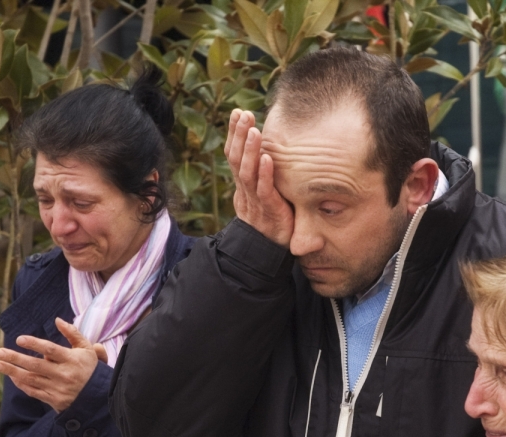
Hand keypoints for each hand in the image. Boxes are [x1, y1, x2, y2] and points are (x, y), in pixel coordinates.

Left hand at [0, 318, 105, 411]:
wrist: (99, 397)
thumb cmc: (91, 368)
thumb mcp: (87, 349)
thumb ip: (73, 334)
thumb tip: (57, 320)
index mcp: (73, 360)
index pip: (51, 350)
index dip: (34, 344)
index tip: (19, 339)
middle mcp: (65, 374)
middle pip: (36, 365)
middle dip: (15, 358)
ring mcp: (58, 389)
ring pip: (31, 379)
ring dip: (12, 371)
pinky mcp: (54, 400)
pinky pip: (33, 391)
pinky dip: (21, 384)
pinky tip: (12, 377)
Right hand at [224, 109, 293, 247]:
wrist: (268, 254)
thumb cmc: (271, 222)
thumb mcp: (265, 195)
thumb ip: (265, 177)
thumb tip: (270, 150)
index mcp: (243, 186)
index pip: (234, 155)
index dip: (234, 134)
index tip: (237, 113)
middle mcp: (245, 191)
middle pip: (236, 159)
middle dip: (238, 135)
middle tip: (242, 113)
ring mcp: (255, 202)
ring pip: (247, 173)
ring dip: (249, 150)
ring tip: (253, 130)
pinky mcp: (269, 211)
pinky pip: (264, 191)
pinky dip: (264, 174)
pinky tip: (266, 158)